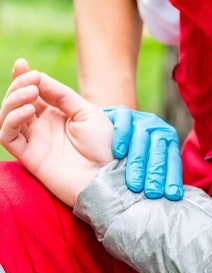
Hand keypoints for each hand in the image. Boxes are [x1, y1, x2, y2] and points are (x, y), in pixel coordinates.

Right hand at [0, 59, 113, 206]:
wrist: (108, 176)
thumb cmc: (105, 147)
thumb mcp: (88, 113)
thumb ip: (63, 95)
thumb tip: (38, 77)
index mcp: (57, 115)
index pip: (32, 93)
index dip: (23, 77)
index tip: (23, 64)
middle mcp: (43, 128)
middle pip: (17, 101)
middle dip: (18, 85)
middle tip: (31, 80)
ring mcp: (35, 142)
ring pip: (7, 116)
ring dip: (13, 100)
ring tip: (31, 94)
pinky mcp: (30, 157)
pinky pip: (8, 136)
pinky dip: (11, 120)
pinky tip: (28, 111)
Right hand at [104, 106, 182, 199]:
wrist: (112, 125)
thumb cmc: (132, 152)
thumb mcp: (147, 161)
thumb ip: (157, 175)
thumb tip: (167, 201)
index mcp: (168, 140)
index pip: (172, 160)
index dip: (172, 179)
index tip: (171, 196)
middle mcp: (157, 128)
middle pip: (159, 151)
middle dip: (156, 175)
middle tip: (152, 194)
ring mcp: (140, 119)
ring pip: (143, 140)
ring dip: (138, 164)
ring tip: (134, 184)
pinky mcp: (122, 113)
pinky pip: (124, 123)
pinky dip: (121, 138)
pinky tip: (117, 153)